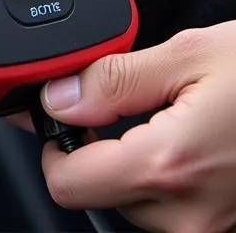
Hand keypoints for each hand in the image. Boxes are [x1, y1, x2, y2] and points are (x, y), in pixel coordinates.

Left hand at [40, 23, 235, 232]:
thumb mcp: (188, 55)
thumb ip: (112, 80)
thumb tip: (57, 97)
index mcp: (169, 166)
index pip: (66, 183)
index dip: (52, 142)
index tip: (58, 111)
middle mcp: (189, 214)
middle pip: (96, 194)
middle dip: (91, 150)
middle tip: (111, 106)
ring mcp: (213, 227)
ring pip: (132, 205)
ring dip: (129, 165)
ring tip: (162, 118)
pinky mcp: (228, 226)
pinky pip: (171, 212)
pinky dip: (163, 178)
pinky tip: (184, 142)